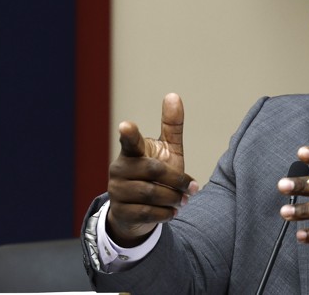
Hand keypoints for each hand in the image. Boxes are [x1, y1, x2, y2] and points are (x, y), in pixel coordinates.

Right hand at [106, 93, 198, 246]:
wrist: (139, 212)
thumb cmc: (156, 175)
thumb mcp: (167, 151)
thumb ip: (171, 126)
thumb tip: (173, 95)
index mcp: (132, 151)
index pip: (130, 141)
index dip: (129, 133)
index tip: (126, 125)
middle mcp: (119, 168)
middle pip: (154, 171)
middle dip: (177, 181)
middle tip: (191, 188)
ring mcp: (117, 190)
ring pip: (152, 194)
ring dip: (173, 198)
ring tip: (182, 200)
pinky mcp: (121, 211)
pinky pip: (147, 213)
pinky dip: (165, 213)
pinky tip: (172, 212)